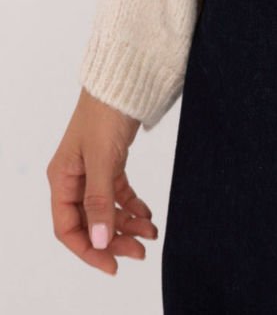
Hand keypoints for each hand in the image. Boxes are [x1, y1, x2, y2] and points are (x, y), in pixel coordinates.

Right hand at [47, 87, 157, 277]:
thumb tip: (99, 240)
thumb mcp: (102, 159)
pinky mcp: (110, 161)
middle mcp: (73, 177)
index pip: (68, 227)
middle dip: (113, 240)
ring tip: (150, 234)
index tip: (113, 265)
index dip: (88, 250)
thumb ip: (99, 200)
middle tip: (140, 252)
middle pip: (89, 221)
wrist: (125, 77)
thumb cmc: (106, 112)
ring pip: (106, 209)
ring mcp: (92, 169)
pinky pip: (118, 193)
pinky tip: (147, 214)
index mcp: (61, 178)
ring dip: (126, 224)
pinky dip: (132, 205)